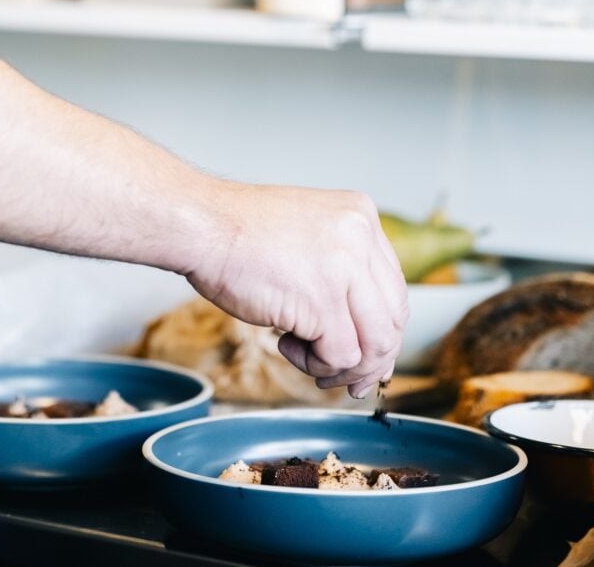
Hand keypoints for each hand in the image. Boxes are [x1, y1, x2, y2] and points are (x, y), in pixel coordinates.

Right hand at [186, 183, 407, 398]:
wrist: (201, 225)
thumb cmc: (237, 233)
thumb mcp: (306, 234)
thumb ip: (339, 269)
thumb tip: (360, 329)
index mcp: (361, 215)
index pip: (392, 287)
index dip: (380, 329)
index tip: (363, 354)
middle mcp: (361, 237)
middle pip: (392, 318)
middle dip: (372, 358)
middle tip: (346, 378)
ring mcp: (344, 268)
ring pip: (375, 343)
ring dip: (342, 366)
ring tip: (309, 362)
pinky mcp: (321, 301)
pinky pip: (340, 355)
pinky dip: (315, 364)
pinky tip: (285, 344)